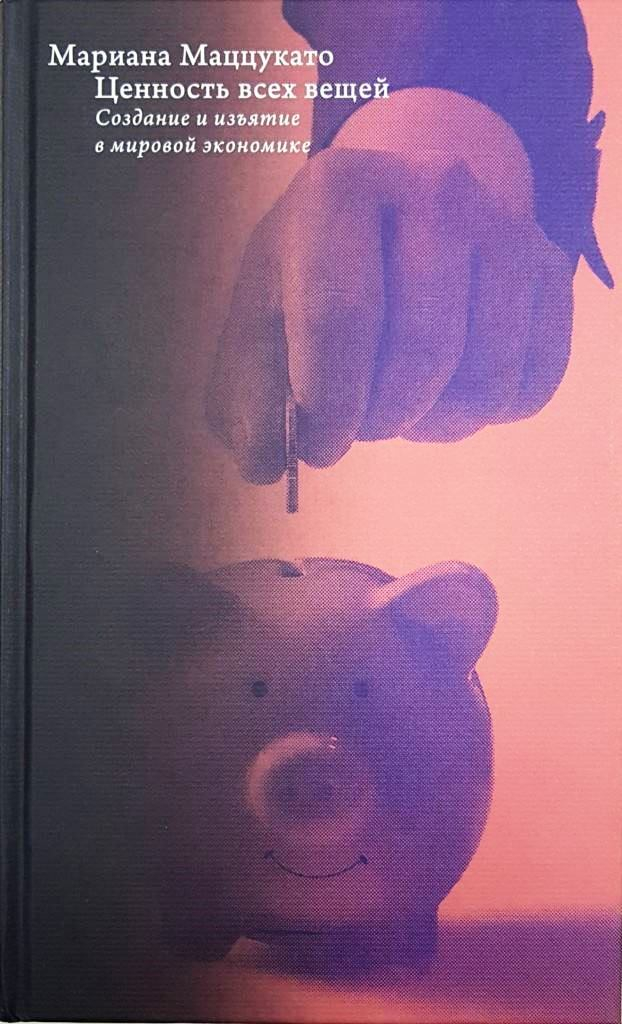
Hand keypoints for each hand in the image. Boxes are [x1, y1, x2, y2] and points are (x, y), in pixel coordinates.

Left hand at [206, 146, 572, 483]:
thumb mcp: (256, 328)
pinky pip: (533, 383)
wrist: (386, 220)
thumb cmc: (309, 284)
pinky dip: (489, 415)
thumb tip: (265, 465)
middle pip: (424, 348)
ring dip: (437, 421)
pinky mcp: (549, 267)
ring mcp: (505, 223)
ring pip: (487, 376)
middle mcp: (434, 185)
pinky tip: (448, 394)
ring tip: (399, 403)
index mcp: (340, 189)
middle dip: (382, 417)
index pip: (342, 317)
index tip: (317, 450)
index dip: (330, 407)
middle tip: (357, 426)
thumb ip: (247, 402)